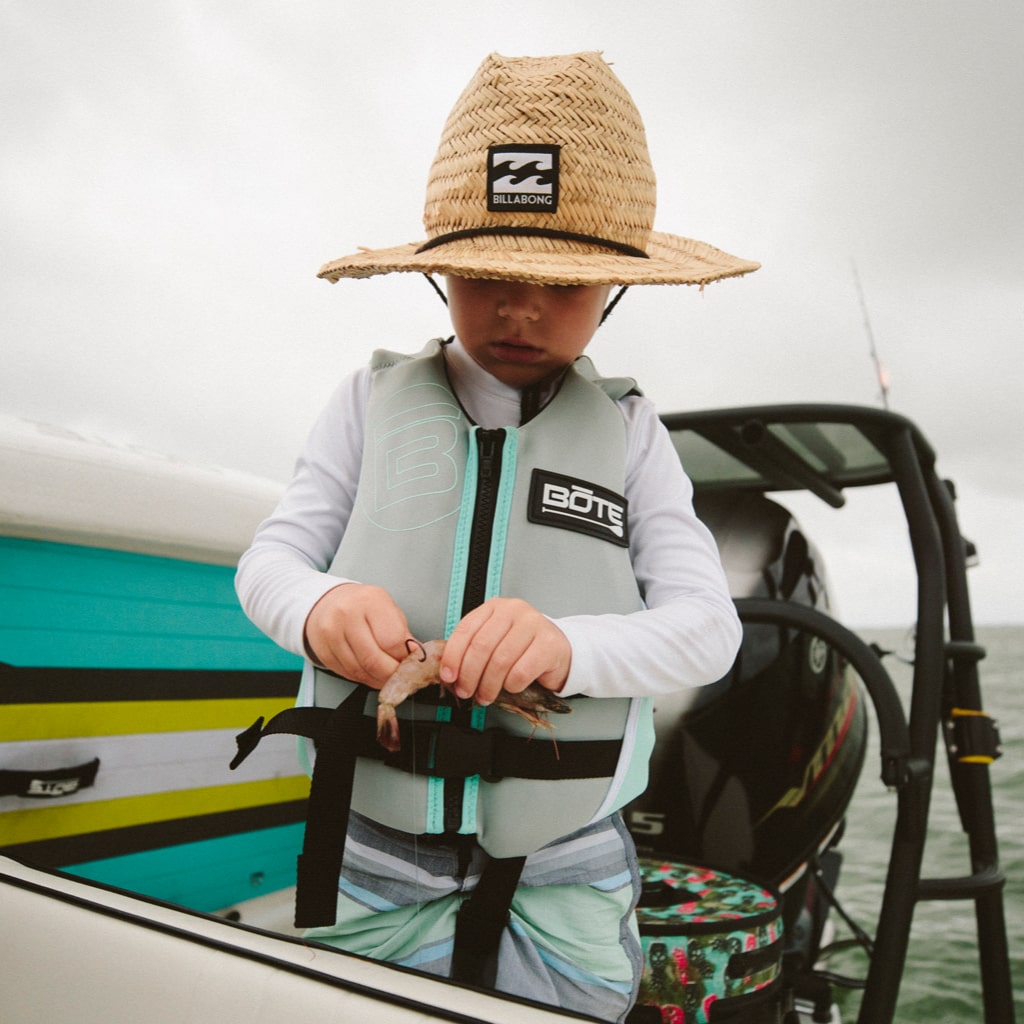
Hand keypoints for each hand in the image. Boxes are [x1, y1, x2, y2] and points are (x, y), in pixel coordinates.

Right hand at [303, 583, 410, 688]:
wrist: (328, 603)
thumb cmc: (363, 606)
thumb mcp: (388, 609)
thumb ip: (402, 633)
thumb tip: (415, 657)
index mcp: (370, 601)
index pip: (392, 641)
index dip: (405, 657)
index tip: (411, 661)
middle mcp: (347, 616)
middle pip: (374, 660)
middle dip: (392, 674)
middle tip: (401, 675)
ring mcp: (331, 635)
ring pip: (360, 672)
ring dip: (378, 680)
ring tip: (388, 675)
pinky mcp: (323, 652)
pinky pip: (348, 675)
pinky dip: (364, 679)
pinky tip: (371, 673)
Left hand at [439, 597, 570, 705]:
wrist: (558, 650)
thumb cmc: (522, 648)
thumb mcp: (495, 641)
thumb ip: (472, 650)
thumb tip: (449, 673)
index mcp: (495, 607)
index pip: (466, 630)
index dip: (453, 656)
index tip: (448, 677)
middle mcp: (514, 610)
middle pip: (481, 647)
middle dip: (469, 675)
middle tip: (466, 691)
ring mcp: (534, 624)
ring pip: (500, 661)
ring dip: (488, 685)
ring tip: (486, 695)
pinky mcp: (549, 644)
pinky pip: (521, 672)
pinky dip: (512, 685)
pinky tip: (512, 686)